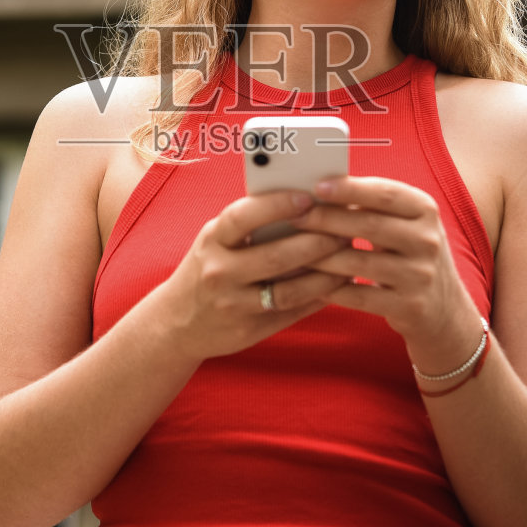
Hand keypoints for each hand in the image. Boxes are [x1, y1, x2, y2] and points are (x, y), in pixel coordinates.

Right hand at [146, 189, 350, 364]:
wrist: (177, 323)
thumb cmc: (206, 269)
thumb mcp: (216, 242)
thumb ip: (250, 226)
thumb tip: (305, 202)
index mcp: (212, 241)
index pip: (243, 217)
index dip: (276, 205)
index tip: (308, 197)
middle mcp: (219, 272)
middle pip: (276, 256)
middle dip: (316, 242)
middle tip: (345, 230)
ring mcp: (233, 304)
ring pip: (289, 290)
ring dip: (325, 274)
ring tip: (349, 258)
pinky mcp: (248, 329)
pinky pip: (291, 312)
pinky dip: (318, 298)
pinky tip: (338, 286)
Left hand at [293, 176, 485, 373]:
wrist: (444, 310)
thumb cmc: (411, 256)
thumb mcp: (407, 225)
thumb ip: (374, 207)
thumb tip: (321, 189)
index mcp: (425, 210)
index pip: (385, 193)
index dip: (349, 188)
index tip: (317, 186)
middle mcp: (428, 240)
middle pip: (368, 225)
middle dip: (326, 219)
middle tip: (295, 217)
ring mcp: (420, 275)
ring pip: (358, 262)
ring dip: (320, 256)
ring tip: (294, 250)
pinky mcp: (409, 306)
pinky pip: (359, 296)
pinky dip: (332, 288)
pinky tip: (311, 282)